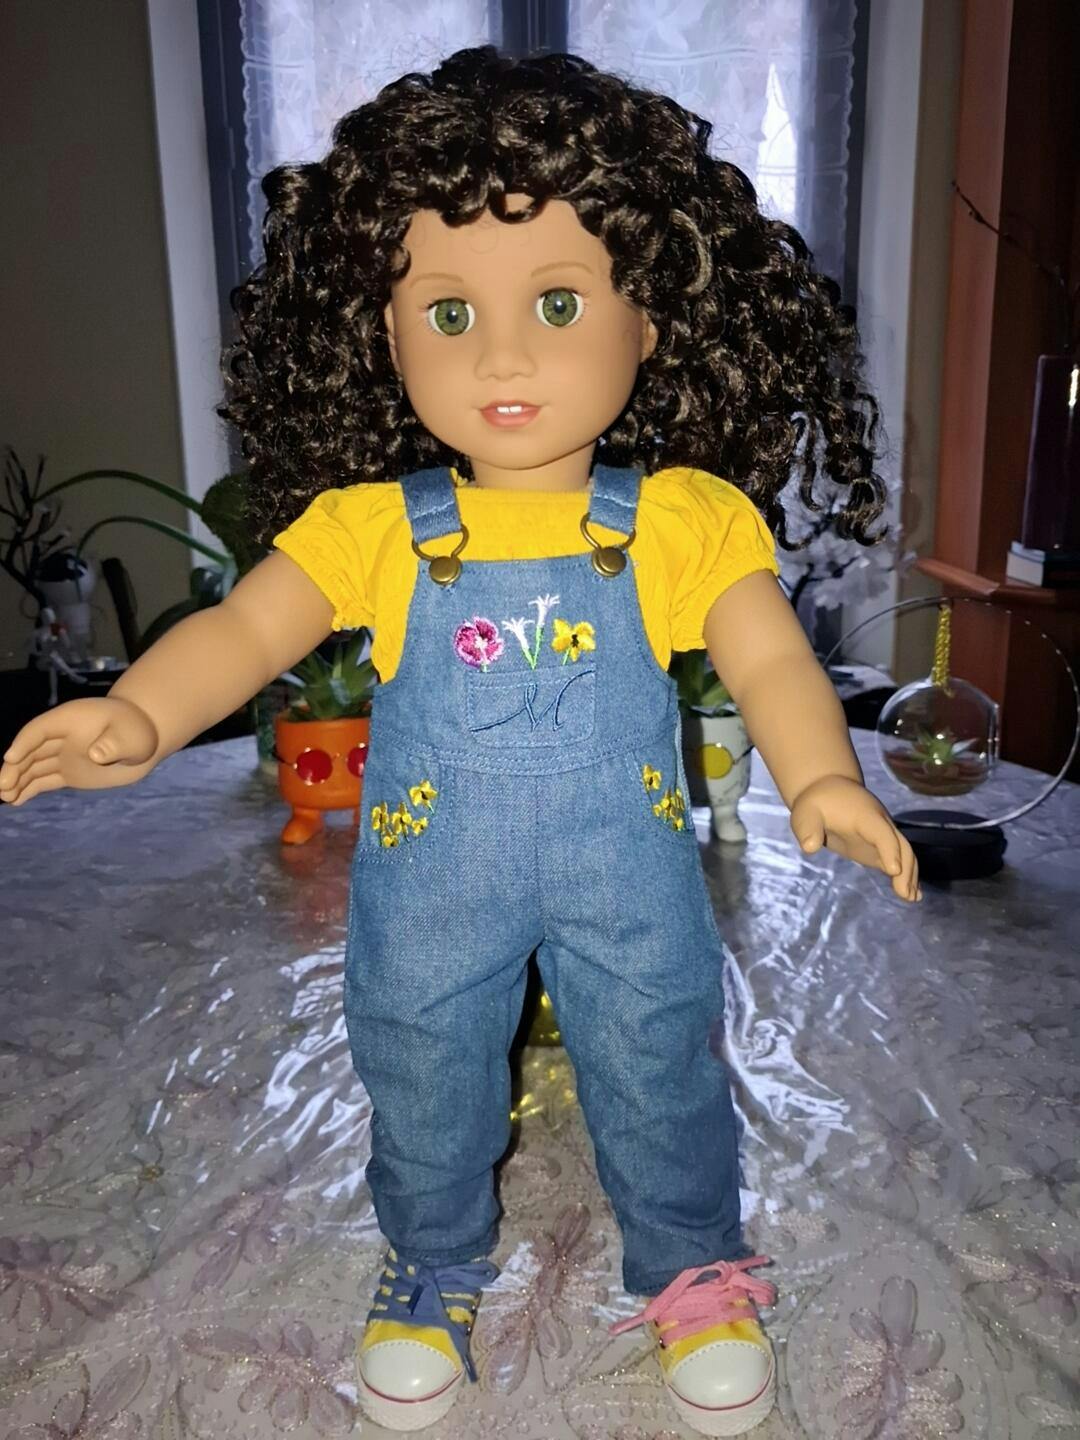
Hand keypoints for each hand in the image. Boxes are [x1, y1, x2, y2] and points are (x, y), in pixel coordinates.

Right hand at [0, 696, 159, 805]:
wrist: (145, 740)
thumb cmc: (139, 732)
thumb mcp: (133, 735)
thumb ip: (115, 744)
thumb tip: (96, 755)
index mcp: (70, 720)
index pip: (41, 729)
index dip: (24, 742)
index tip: (10, 758)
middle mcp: (60, 737)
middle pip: (31, 750)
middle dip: (15, 767)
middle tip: (3, 786)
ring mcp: (63, 755)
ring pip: (33, 767)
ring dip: (17, 780)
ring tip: (5, 797)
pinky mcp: (68, 772)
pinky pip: (44, 780)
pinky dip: (30, 789)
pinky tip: (15, 800)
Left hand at [790, 774, 920, 901]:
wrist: (829, 790)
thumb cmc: (816, 803)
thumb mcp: (805, 813)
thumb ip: (807, 829)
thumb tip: (809, 847)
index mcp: (865, 815)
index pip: (881, 833)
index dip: (889, 850)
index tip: (893, 870)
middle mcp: (881, 824)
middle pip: (901, 845)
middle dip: (905, 868)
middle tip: (905, 895)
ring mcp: (883, 834)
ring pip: (905, 852)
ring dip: (910, 874)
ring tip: (912, 899)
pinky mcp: (880, 845)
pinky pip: (899, 858)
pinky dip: (906, 874)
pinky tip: (911, 895)